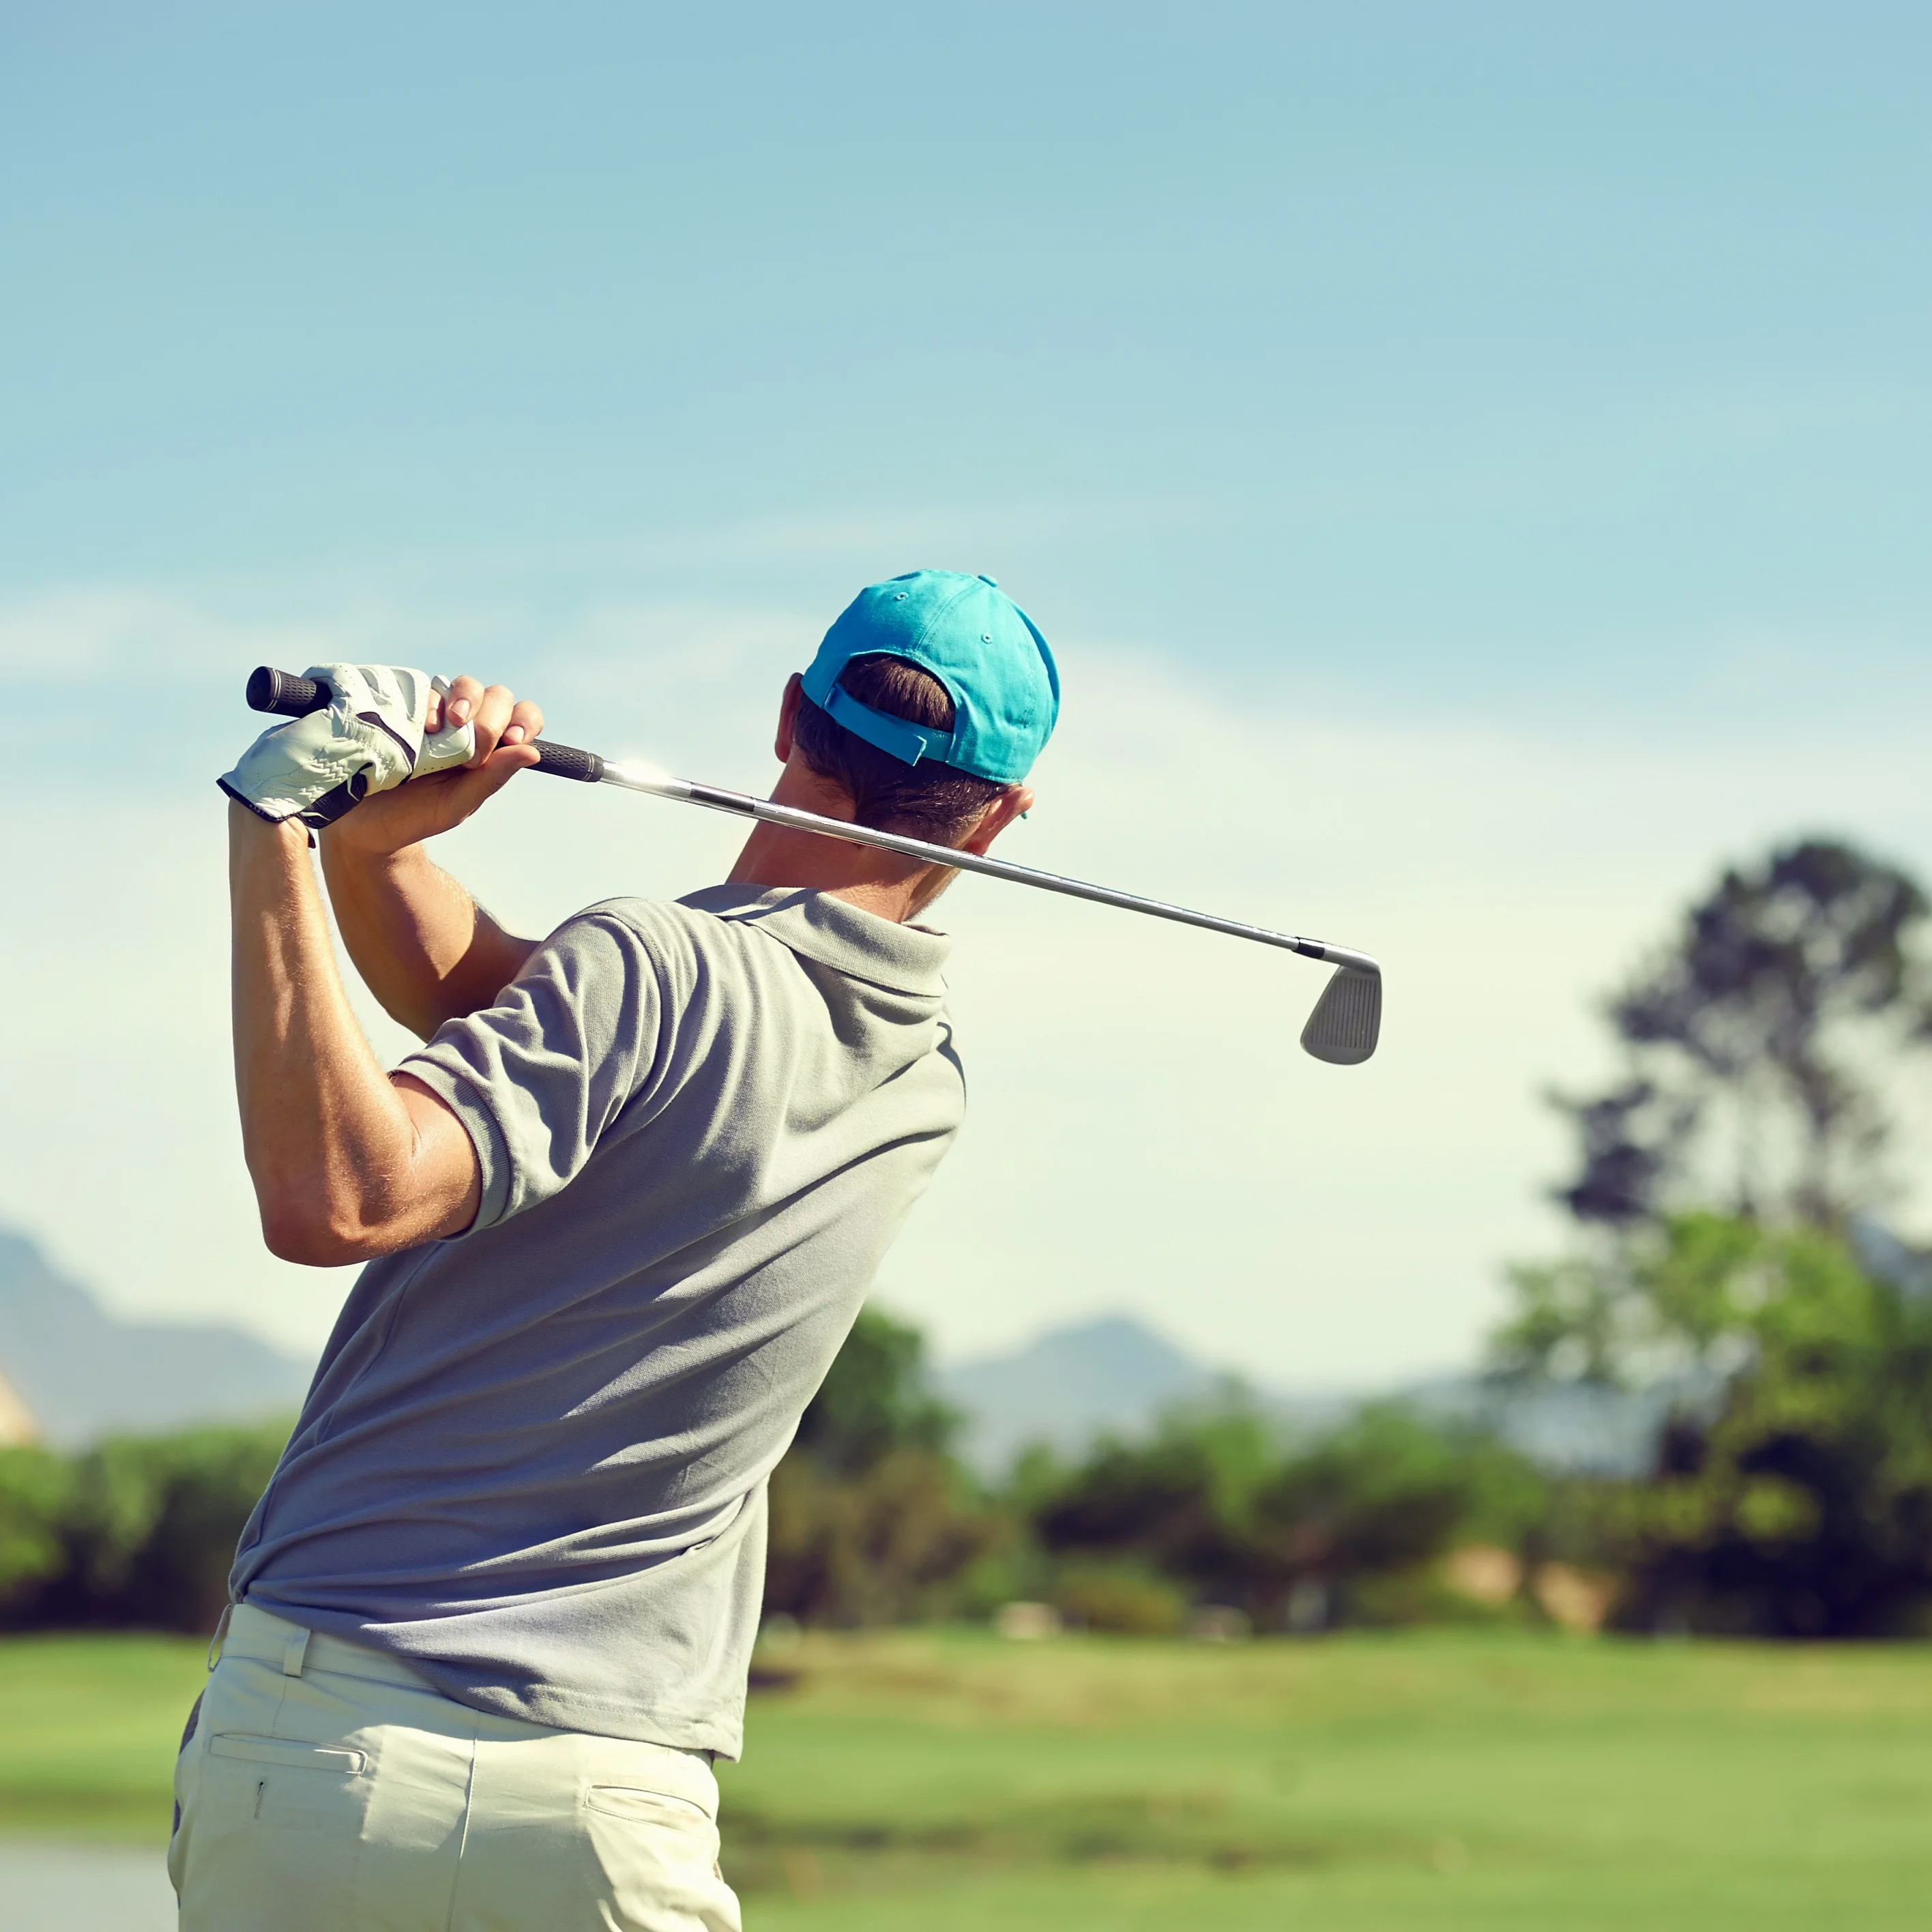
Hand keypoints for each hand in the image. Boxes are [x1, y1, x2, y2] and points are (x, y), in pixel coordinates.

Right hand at [324, 677, 544, 856]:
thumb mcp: (457, 804)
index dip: (523, 721)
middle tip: (470, 754)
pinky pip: (425, 688)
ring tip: (449, 727)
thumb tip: (533, 753)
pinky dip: (430, 702)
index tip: (512, 740)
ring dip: (465, 700)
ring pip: (465, 684)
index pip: (523, 717)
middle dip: (490, 720)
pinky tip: (424, 727)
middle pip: (496, 696)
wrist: (362, 821)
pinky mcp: (404, 706)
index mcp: (489, 749)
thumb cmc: (416, 816)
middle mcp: (467, 726)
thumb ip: (493, 778)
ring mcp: (435, 713)